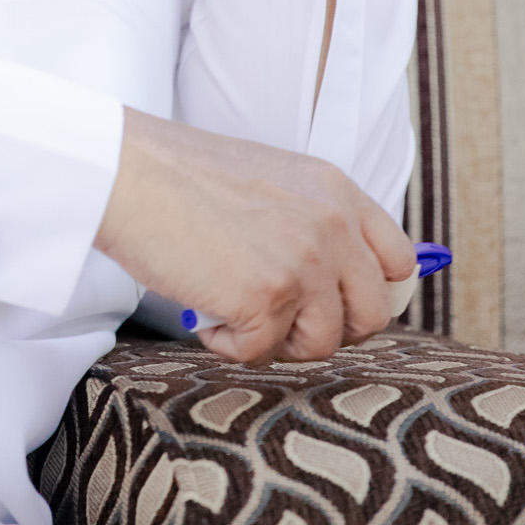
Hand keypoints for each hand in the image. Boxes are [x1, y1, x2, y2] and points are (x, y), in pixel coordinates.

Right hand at [95, 108, 414, 363]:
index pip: (397, 263)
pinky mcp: (266, 297)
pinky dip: (228, 344)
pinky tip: (202, 309)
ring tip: (232, 309)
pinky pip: (262, 352)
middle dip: (324, 329)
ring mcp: (304, 261)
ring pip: (322, 344)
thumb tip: (338, 284)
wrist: (126, 171)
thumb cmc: (180, 176)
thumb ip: (313, 220)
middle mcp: (332, 222)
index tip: (329, 304)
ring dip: (275, 340)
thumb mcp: (272, 181)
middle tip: (275, 317)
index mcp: (337, 190)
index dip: (366, 294)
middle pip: (371, 315)